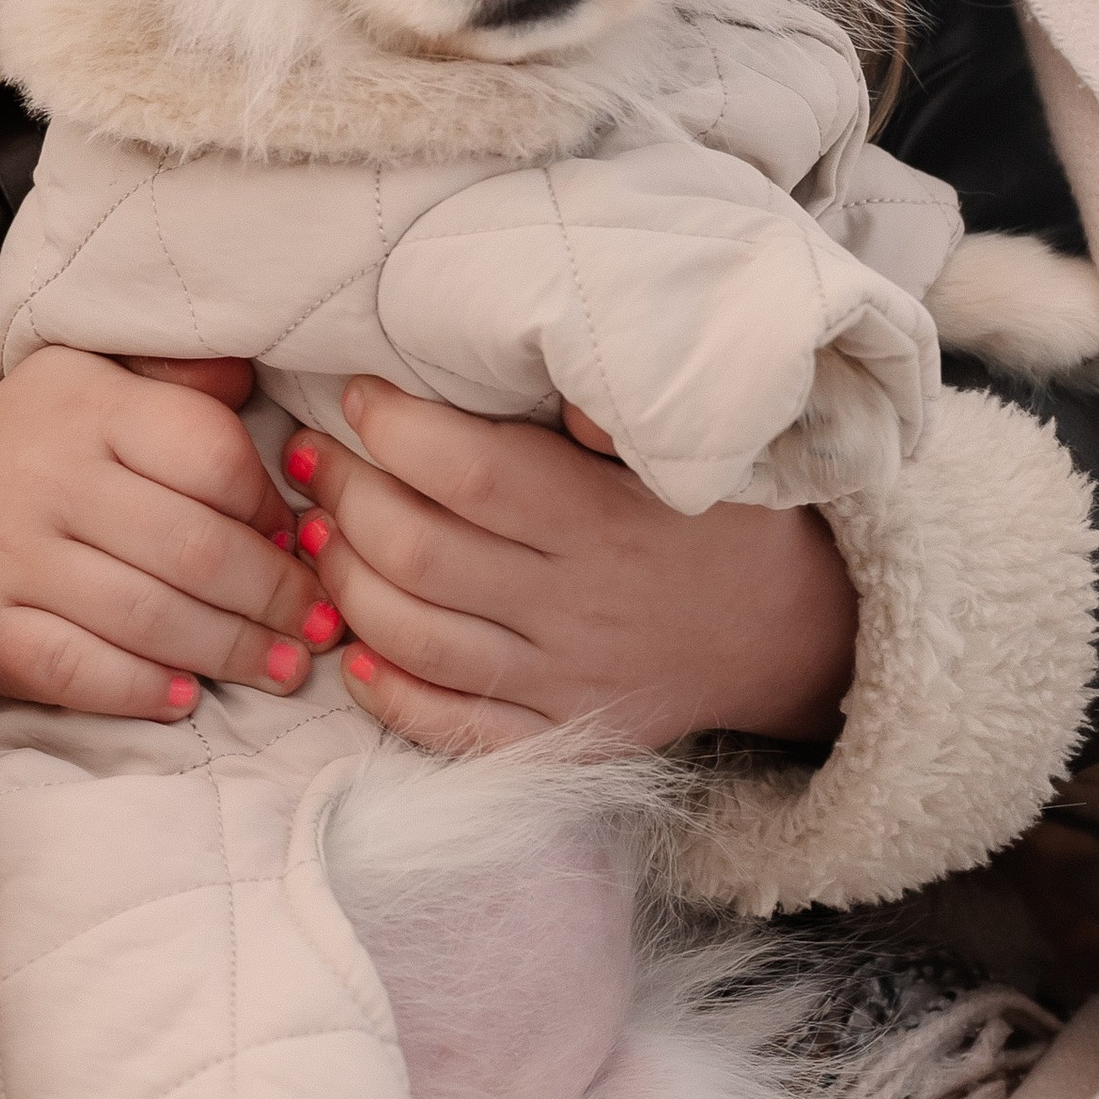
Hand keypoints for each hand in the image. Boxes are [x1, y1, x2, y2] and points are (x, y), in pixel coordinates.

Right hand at [0, 348, 322, 722]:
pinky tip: (186, 697)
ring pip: (148, 616)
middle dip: (273, 597)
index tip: (301, 542)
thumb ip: (178, 386)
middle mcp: (47, 475)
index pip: (211, 456)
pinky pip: (77, 668)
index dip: (270, 508)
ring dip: (230, 651)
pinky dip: (140, 688)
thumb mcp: (98, 384)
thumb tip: (257, 384)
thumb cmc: (37, 448)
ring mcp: (8, 555)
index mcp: (89, 405)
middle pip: (194, 548)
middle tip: (317, 627)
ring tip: (283, 669)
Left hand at [282, 376, 857, 755]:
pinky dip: (393, 697)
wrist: (790, 631)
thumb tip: (556, 366)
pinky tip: (352, 653)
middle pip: (424, 552)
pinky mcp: (558, 731)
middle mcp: (577, 602)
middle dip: (345, 496)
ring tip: (311, 533)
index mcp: (606, 517)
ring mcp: (564, 677)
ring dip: (344, 583)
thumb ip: (617, 408)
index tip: (356, 393)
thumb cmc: (725, 515)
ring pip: (419, 638)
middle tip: (308, 455)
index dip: (397, 429)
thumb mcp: (697, 446)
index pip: (474, 471)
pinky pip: (456, 728)